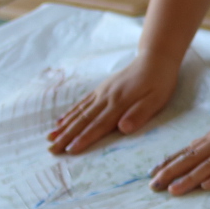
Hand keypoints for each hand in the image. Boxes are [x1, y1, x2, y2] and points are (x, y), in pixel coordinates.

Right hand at [48, 52, 177, 154]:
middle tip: (52, 150)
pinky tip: (60, 121)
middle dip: (67, 136)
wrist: (155, 57)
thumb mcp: (157, 99)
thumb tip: (123, 129)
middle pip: (84, 120)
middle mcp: (106, 98)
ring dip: (64, 127)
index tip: (71, 150)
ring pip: (79, 112)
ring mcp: (102, 93)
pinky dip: (70, 113)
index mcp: (120, 103)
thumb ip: (140, 114)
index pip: (99, 125)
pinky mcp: (101, 89)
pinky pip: (82, 103)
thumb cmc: (160, 82)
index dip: (85, 138)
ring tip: (50, 138)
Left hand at [146, 79, 209, 193]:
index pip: (191, 148)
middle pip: (193, 158)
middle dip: (172, 172)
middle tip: (153, 185)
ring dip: (190, 178)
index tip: (154, 170)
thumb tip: (203, 141)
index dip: (171, 160)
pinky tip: (207, 185)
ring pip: (209, 164)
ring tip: (172, 190)